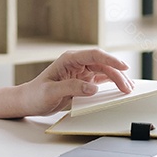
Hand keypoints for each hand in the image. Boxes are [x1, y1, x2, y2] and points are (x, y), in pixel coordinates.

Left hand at [18, 49, 133, 116]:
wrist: (29, 101)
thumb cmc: (36, 95)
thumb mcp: (51, 92)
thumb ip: (72, 88)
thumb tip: (93, 88)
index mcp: (69, 59)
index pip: (94, 55)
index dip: (111, 60)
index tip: (123, 67)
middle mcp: (77, 63)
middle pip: (103, 64)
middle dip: (117, 74)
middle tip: (127, 88)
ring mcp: (81, 72)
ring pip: (104, 71)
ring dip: (117, 79)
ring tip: (128, 89)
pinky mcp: (83, 81)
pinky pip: (101, 80)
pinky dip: (111, 83)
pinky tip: (119, 88)